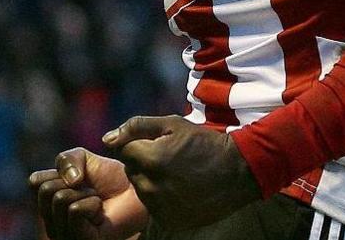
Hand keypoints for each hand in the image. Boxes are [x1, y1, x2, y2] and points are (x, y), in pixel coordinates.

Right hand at [29, 147, 147, 239]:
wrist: (134, 192)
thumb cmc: (109, 177)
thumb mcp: (82, 158)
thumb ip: (66, 159)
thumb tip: (70, 182)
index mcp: (47, 201)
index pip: (35, 181)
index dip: (59, 172)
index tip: (78, 177)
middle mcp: (51, 220)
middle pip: (46, 190)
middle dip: (73, 183)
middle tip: (89, 191)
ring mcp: (63, 233)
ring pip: (60, 199)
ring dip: (85, 194)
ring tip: (96, 202)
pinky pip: (74, 210)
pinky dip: (91, 204)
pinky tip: (100, 213)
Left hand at [103, 115, 261, 229]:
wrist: (237, 172)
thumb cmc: (204, 143)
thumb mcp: (174, 124)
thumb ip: (137, 127)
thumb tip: (107, 139)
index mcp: (151, 159)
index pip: (125, 151)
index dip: (141, 145)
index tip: (161, 145)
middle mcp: (152, 186)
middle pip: (132, 171)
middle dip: (144, 163)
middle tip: (169, 159)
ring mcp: (160, 206)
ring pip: (141, 190)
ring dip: (151, 181)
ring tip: (176, 174)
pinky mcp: (169, 220)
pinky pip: (154, 207)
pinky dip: (162, 198)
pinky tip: (180, 189)